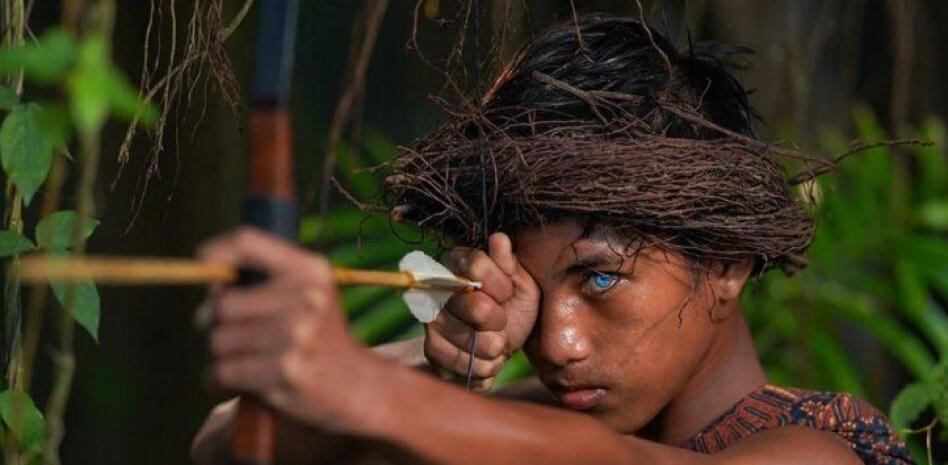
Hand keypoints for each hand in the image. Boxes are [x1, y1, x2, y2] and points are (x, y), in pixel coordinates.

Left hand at [199, 227, 373, 431]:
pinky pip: (223, 370)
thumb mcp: (309, 292)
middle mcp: (306, 298)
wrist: (358, 385)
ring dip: (219, 354)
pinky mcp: (284, 372)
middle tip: (231, 332)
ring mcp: (296, 336)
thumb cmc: (320, 335)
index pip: (248, 242)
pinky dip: (218, 378)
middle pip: (222, 303)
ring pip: (218, 340)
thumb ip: (265, 277)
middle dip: (214, 321)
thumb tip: (205, 277)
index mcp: (311, 270)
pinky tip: (237, 379)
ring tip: (244, 358)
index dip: (216, 250)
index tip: (202, 263)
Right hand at [424, 232, 539, 390]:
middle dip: (499, 322)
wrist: (504, 343)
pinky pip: (455, 361)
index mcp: (458, 262)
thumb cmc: (513, 308)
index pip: (476, 264)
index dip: (499, 284)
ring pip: (467, 338)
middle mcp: (437, 287)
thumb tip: (499, 238)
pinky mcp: (431, 348)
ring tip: (498, 345)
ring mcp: (431, 319)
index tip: (508, 295)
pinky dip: (480, 367)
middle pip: (475, 306)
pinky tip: (486, 361)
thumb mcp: (522, 284)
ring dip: (492, 348)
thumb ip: (509, 264)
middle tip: (502, 325)